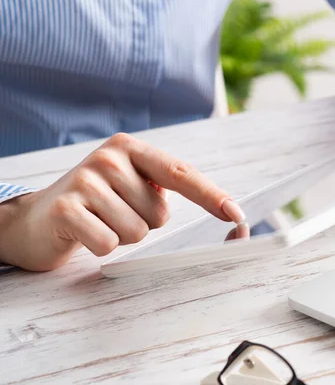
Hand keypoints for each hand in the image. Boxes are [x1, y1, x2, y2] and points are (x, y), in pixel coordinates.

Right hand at [0, 133, 244, 270]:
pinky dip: (102, 247)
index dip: (211, 196)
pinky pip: (110, 243)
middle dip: (143, 223)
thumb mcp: (130, 184)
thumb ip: (164, 187)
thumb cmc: (96, 203)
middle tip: (113, 213)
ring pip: (138, 232)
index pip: (181, 174)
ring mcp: (85, 181)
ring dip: (122, 236)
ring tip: (99, 221)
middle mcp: (109, 158)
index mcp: (130, 148)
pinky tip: (84, 232)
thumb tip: (222, 207)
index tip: (237, 214)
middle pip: (159, 214)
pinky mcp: (66, 208)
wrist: (35, 219)